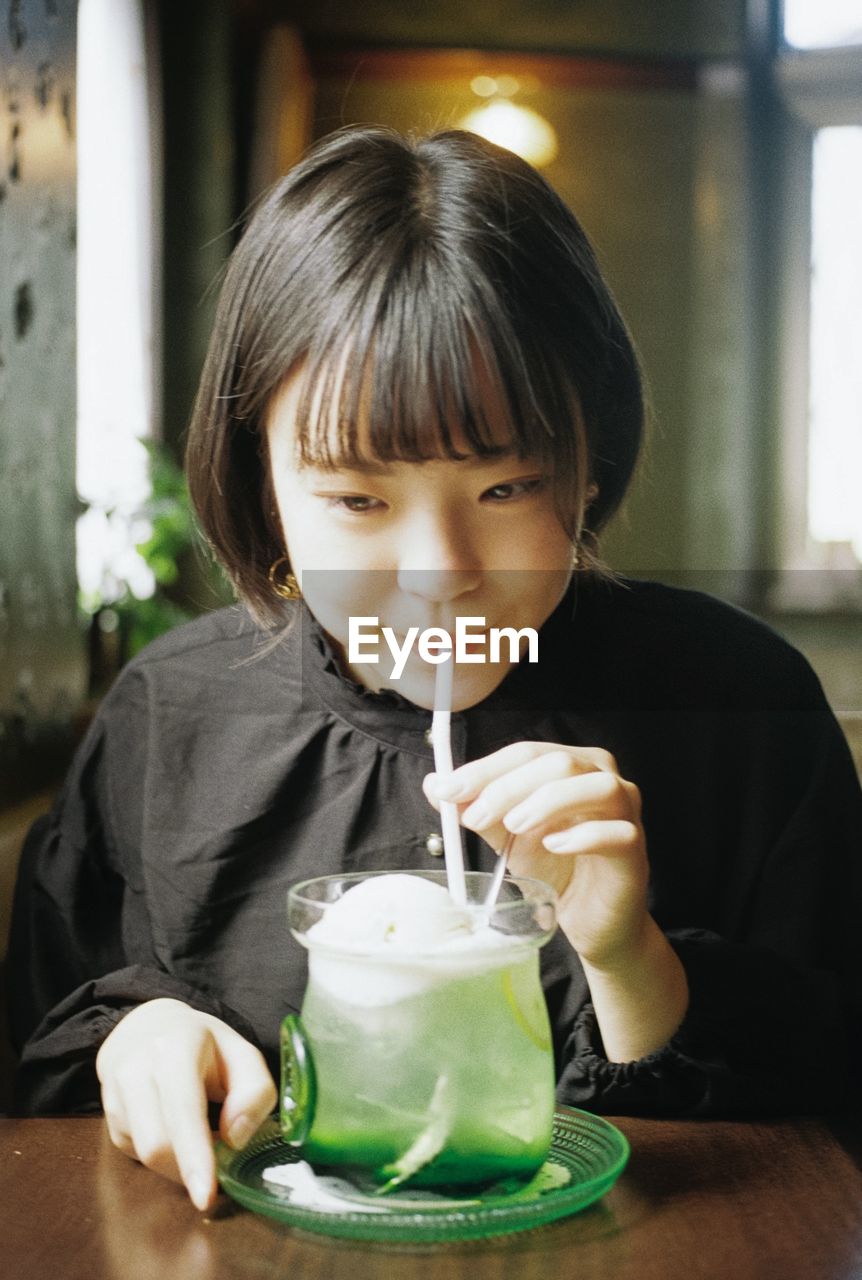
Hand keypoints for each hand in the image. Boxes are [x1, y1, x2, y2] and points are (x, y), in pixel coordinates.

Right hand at [96, 998, 276, 1209]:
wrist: (148, 1025)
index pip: (183, 1112)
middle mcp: (136, 1068)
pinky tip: (174, 1131)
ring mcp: (114, 1092)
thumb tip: (235, 1139)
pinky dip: (162, 1155)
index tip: (206, 1197)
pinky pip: (135, 1152)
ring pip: (144, 1154)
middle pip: (157, 1145)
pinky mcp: (108, 1115)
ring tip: (198, 1138)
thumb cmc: (204, 1045)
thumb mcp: (242, 1054)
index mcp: (175, 1048)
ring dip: (177, 1163)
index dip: (195, 1158)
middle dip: (189, 1169)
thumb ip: (255, 1091)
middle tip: (217, 1170)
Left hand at [424, 742, 648, 968]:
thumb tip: (435, 786)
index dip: (485, 768)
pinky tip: (554, 845)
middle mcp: (603, 778)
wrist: (590, 919)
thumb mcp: (506, 835)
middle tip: (474, 817)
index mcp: (573, 764)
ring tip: (513, 827)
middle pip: (558, 763)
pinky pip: (617, 832)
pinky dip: (582, 835)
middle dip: (508, 786)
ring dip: (547, 801)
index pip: (527, 752)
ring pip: (596, 786)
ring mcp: (625, 812)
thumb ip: (476, 808)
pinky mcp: (634, 850)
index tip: (448, 790)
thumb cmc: (555, 868)